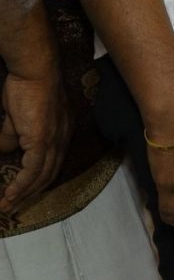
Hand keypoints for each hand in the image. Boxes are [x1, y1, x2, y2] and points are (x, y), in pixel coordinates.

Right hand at [0, 65, 68, 210]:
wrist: (35, 71)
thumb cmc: (26, 89)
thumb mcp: (16, 118)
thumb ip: (12, 136)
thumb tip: (3, 151)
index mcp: (59, 134)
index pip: (51, 164)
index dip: (37, 181)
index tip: (21, 193)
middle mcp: (62, 140)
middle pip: (49, 175)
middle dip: (30, 194)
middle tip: (12, 207)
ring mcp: (54, 141)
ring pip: (41, 176)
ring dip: (24, 194)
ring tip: (7, 206)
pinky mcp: (43, 140)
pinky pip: (33, 170)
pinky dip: (22, 185)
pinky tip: (10, 195)